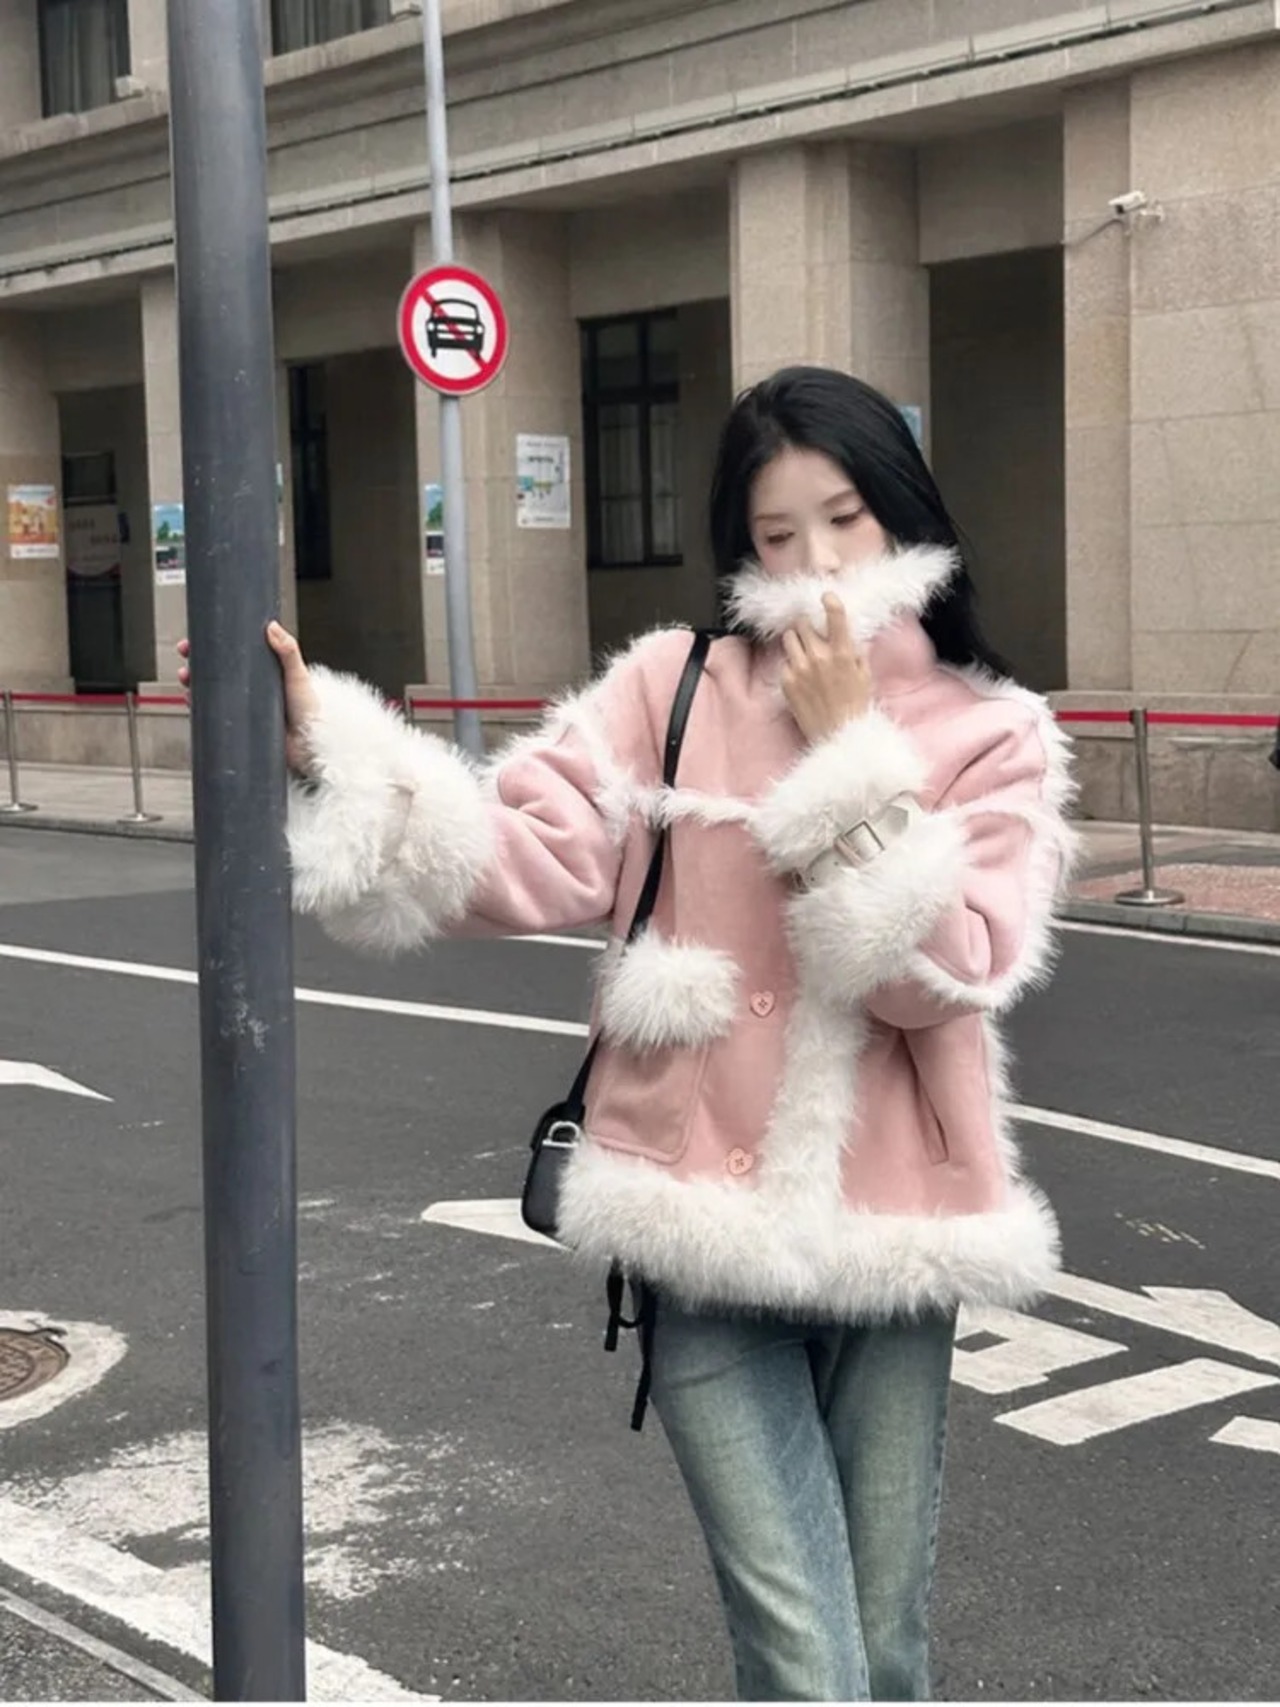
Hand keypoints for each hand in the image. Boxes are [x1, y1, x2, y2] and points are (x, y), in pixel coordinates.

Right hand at [176, 621, 320, 775]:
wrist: (311, 745)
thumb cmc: (311, 710)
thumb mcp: (299, 675)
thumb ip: (288, 651)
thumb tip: (272, 627)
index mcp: (264, 672)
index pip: (233, 654)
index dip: (213, 647)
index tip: (196, 641)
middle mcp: (252, 688)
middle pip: (217, 671)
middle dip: (196, 664)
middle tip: (186, 659)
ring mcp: (245, 706)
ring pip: (212, 692)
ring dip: (195, 685)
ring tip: (187, 680)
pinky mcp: (241, 725)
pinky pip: (216, 715)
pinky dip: (202, 708)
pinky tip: (194, 703)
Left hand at [781, 592, 872, 743]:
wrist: (837, 735)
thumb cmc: (855, 706)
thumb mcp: (865, 676)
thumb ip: (857, 652)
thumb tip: (852, 637)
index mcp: (842, 653)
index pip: (835, 617)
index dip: (829, 602)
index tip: (826, 596)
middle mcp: (819, 657)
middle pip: (803, 623)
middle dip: (807, 625)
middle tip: (812, 633)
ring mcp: (800, 669)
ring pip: (789, 637)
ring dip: (796, 640)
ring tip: (804, 652)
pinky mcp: (786, 681)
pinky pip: (785, 661)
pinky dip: (792, 664)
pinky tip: (802, 676)